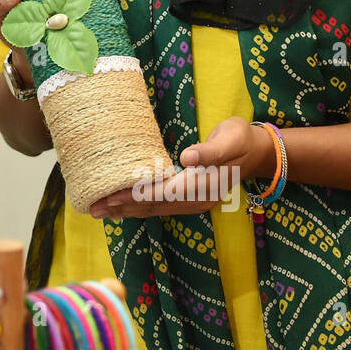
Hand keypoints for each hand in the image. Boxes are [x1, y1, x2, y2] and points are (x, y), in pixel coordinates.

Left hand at [88, 117, 273, 218]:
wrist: (257, 152)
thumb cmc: (240, 140)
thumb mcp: (230, 138)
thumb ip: (210, 150)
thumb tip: (189, 158)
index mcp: (204, 184)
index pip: (162, 193)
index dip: (135, 196)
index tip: (110, 197)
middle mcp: (197, 198)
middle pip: (154, 206)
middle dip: (122, 208)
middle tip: (93, 208)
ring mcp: (194, 202)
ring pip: (155, 210)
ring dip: (127, 211)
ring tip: (100, 211)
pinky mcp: (190, 199)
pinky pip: (160, 207)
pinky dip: (139, 208)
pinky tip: (122, 208)